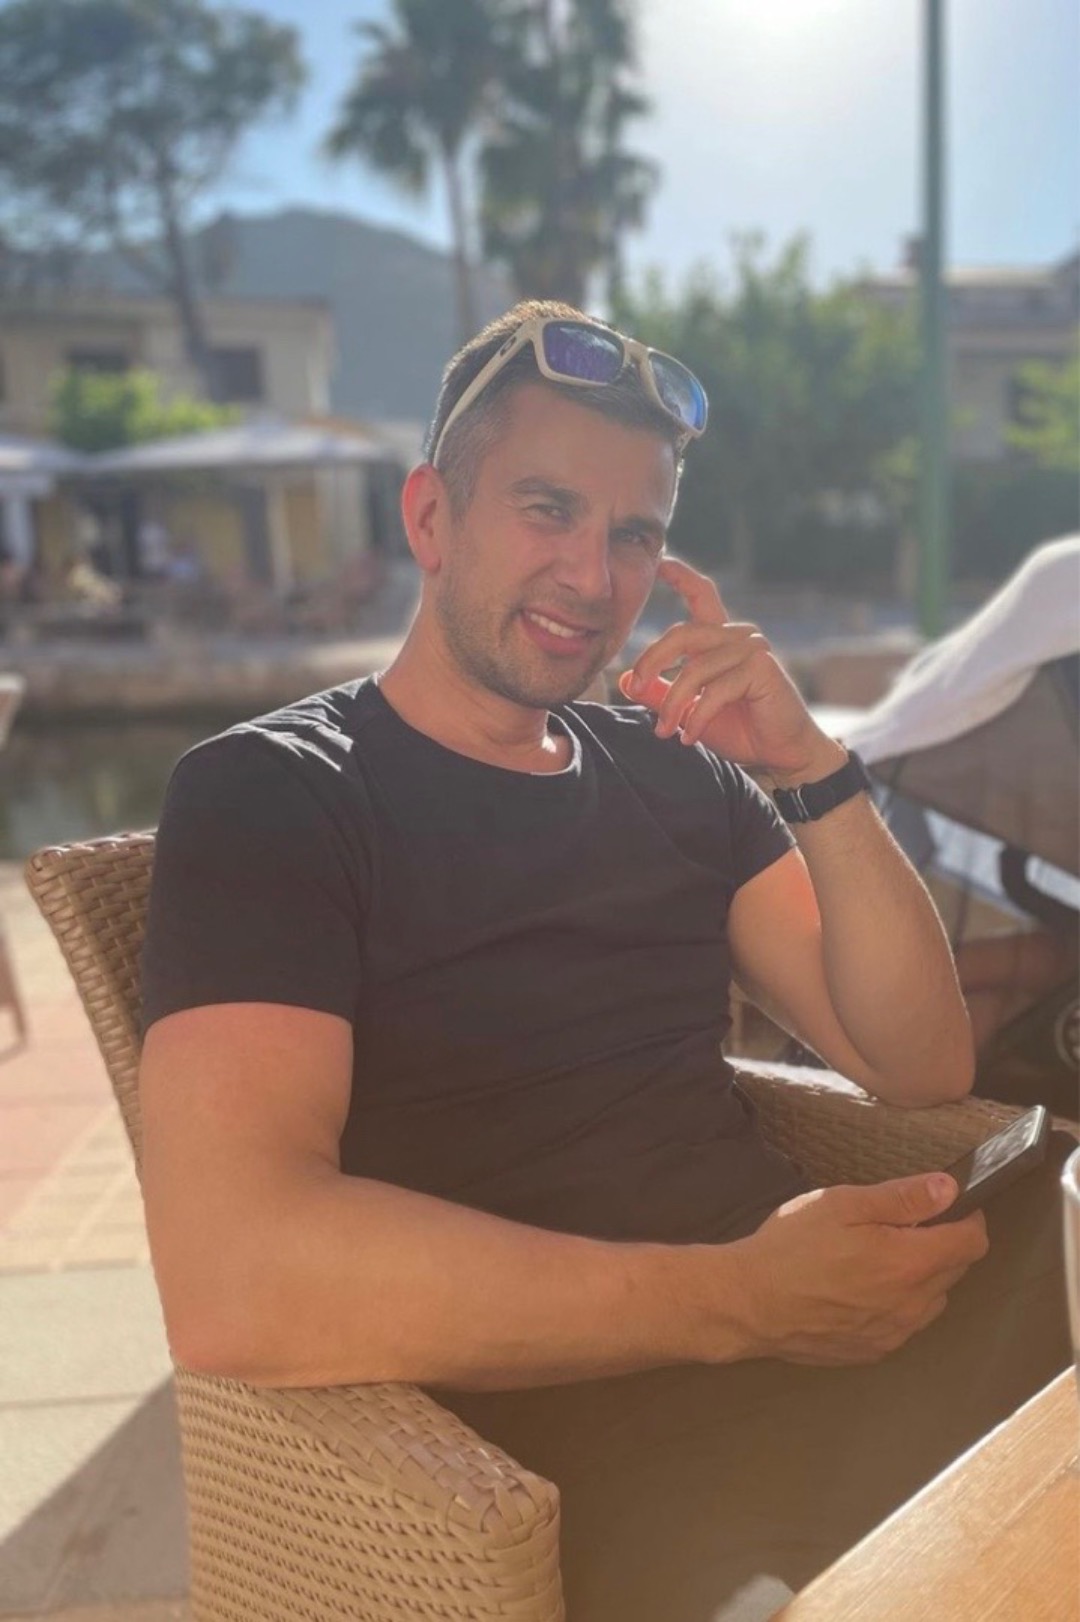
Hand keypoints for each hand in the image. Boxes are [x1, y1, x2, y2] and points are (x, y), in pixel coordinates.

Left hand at [618, 556, 841, 781]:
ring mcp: (752, 648)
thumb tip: (624, 681)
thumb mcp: (689, 710)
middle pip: (682, 633)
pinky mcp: (762, 668)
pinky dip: (696, 716)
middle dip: (652, 661)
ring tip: (664, 731)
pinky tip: (689, 736)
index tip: (661, 562)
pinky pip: (715, 690)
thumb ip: (660, 693)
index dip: (681, 576)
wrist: (779, 753)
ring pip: (694, 669)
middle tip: (635, 687)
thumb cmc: (738, 728)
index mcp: (721, 638)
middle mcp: (738, 636)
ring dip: (674, 704)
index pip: (702, 595)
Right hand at [722, 1173, 988, 1366]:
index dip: (969, 1218)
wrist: (748, 1304)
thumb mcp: (842, 1205)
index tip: (952, 1205)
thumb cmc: (791, 1247)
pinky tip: (862, 1287)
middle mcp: (912, 1306)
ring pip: (933, 1300)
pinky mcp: (873, 1352)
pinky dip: (899, 1302)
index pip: (972, 1243)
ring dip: (924, 1276)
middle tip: (905, 1224)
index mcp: (909, 1264)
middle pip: (957, 1271)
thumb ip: (901, 1198)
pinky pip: (905, 1323)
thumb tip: (948, 1189)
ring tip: (881, 1256)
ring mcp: (894, 1334)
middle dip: (944, 1243)